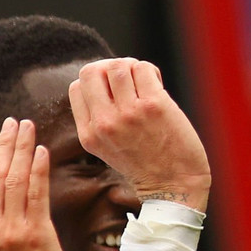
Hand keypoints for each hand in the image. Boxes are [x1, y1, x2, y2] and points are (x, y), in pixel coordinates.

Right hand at [0, 117, 72, 250]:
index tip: (5, 141)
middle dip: (5, 144)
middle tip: (14, 121)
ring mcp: (8, 233)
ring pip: (13, 180)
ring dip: (21, 148)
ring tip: (28, 126)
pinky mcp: (33, 236)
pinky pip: (34, 193)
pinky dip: (37, 168)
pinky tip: (41, 151)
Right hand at [69, 58, 210, 212]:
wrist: (174, 185)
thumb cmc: (146, 163)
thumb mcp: (106, 147)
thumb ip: (98, 118)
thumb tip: (104, 77)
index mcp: (88, 134)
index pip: (77, 87)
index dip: (96, 82)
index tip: (113, 93)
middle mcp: (103, 123)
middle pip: (91, 71)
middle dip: (109, 68)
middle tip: (127, 82)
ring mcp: (128, 114)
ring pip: (118, 65)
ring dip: (132, 67)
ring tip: (144, 83)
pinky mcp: (153, 105)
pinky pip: (143, 68)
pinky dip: (151, 71)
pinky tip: (158, 87)